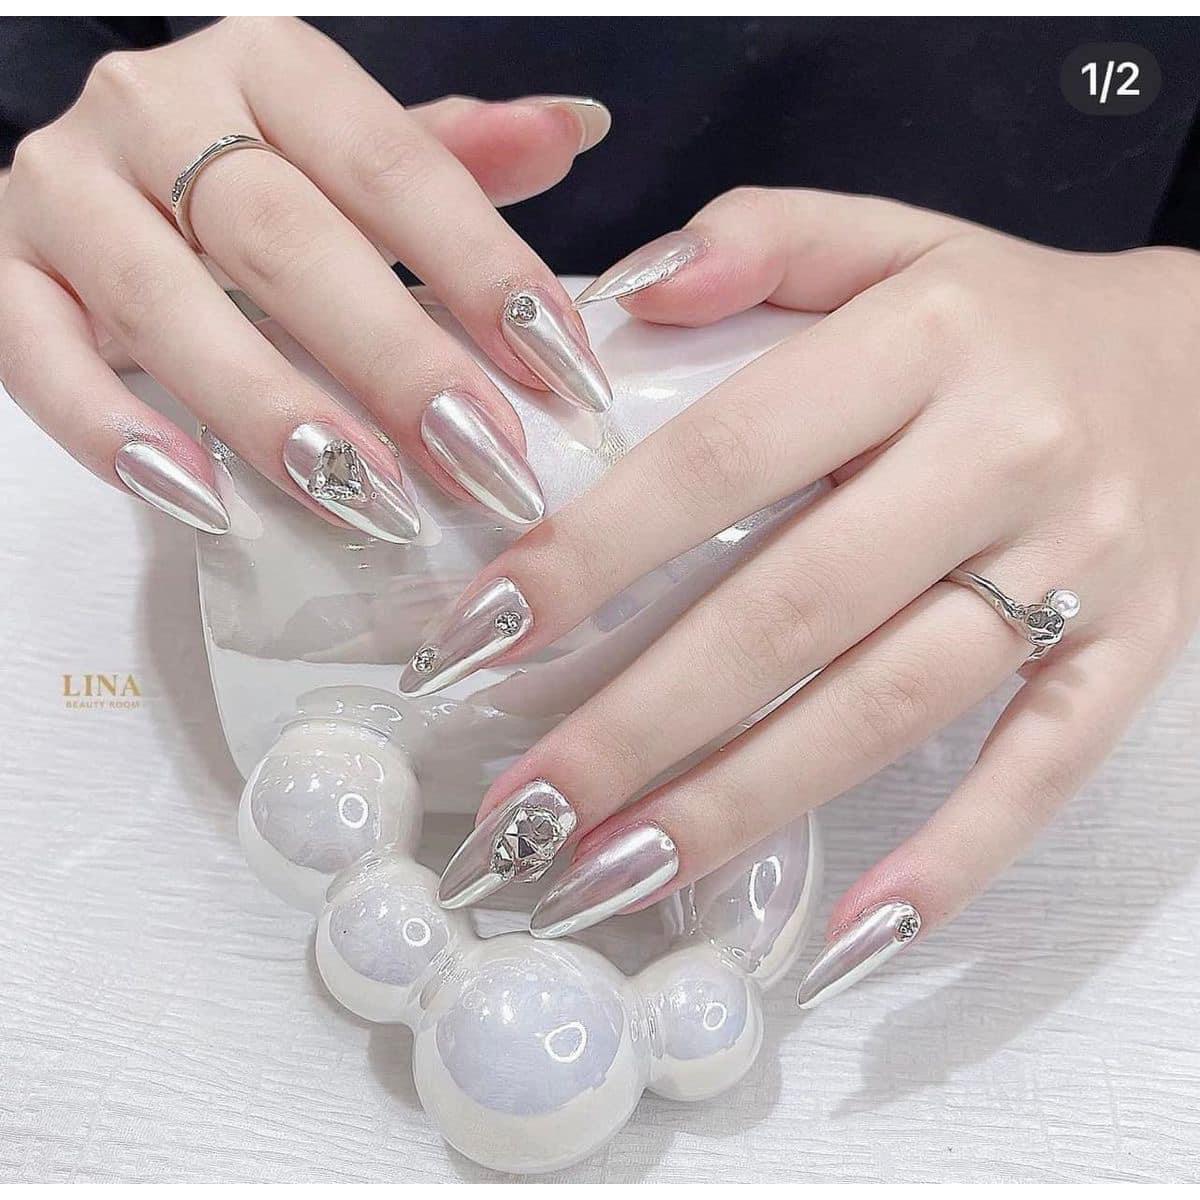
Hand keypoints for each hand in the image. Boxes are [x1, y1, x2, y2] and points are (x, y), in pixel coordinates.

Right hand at [0, 16, 611, 537]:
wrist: (97, 186)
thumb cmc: (254, 184)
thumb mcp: (353, 156)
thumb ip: (451, 155)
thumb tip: (574, 128)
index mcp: (270, 68)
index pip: (397, 164)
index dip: (488, 270)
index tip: (566, 374)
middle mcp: (156, 107)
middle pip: (285, 238)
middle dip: (396, 359)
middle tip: (484, 459)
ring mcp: (64, 189)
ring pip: (164, 301)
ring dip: (272, 410)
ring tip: (368, 502)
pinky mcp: (2, 273)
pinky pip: (37, 355)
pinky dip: (113, 433)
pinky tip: (201, 499)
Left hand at [414, 187, 1199, 1004]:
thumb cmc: (1012, 312)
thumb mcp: (893, 239)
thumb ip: (762, 238)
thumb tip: (627, 294)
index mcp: (924, 340)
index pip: (725, 453)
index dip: (597, 549)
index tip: (483, 634)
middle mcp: (1002, 455)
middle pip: (794, 608)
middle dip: (642, 721)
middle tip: (524, 811)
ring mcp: (1080, 568)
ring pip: (891, 706)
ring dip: (745, 803)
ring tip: (619, 874)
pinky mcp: (1137, 652)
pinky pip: (1043, 768)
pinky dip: (953, 857)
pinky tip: (848, 934)